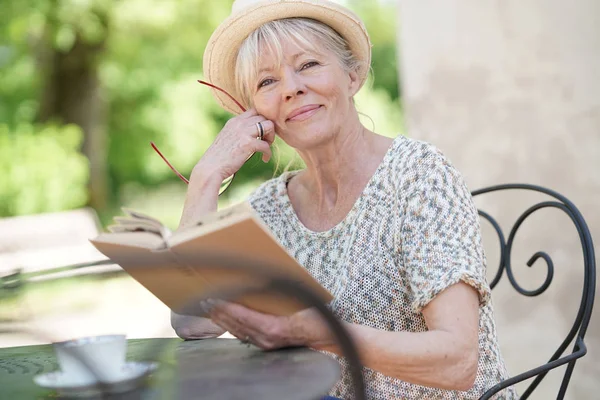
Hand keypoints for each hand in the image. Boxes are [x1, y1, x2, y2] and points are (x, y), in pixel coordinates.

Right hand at [194, 108, 275, 181]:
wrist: (210, 168)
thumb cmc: (219, 157)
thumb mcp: (228, 138)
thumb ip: (239, 132)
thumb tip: (253, 133)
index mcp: (234, 121)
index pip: (255, 111)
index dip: (262, 120)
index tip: (262, 132)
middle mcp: (239, 123)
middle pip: (264, 117)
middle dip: (268, 129)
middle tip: (265, 142)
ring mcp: (244, 132)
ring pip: (269, 126)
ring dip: (271, 137)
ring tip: (266, 148)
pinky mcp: (248, 144)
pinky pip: (266, 145)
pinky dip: (268, 153)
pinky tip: (264, 159)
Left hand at [202, 300, 331, 350]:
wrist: (325, 334)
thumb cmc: (314, 315)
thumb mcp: (298, 300)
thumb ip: (280, 292)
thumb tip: (263, 279)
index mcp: (273, 327)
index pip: (242, 316)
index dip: (226, 307)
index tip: (213, 298)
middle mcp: (267, 338)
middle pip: (236, 324)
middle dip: (218, 312)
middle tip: (204, 300)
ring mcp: (266, 343)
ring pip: (238, 331)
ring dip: (222, 319)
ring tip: (209, 308)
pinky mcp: (267, 344)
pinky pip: (245, 335)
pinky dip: (232, 326)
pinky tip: (225, 320)